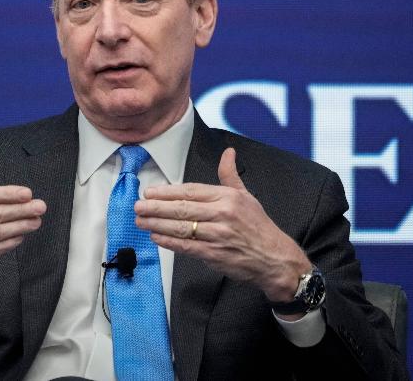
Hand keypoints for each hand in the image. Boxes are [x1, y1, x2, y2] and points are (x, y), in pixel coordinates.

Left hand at [134, 147, 309, 304]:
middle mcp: (222, 214)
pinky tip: (156, 236)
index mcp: (228, 197)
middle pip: (181, 208)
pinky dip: (168, 241)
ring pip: (180, 227)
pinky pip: (186, 246)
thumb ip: (230, 175)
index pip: (190, 191)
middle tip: (138, 206)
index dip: (167, 192)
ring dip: (156, 224)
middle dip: (155, 207)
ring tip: (140, 221)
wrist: (275, 258)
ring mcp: (218, 235)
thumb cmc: (258, 227)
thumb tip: (229, 152)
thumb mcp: (247, 196)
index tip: (150, 192)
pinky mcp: (214, 254)